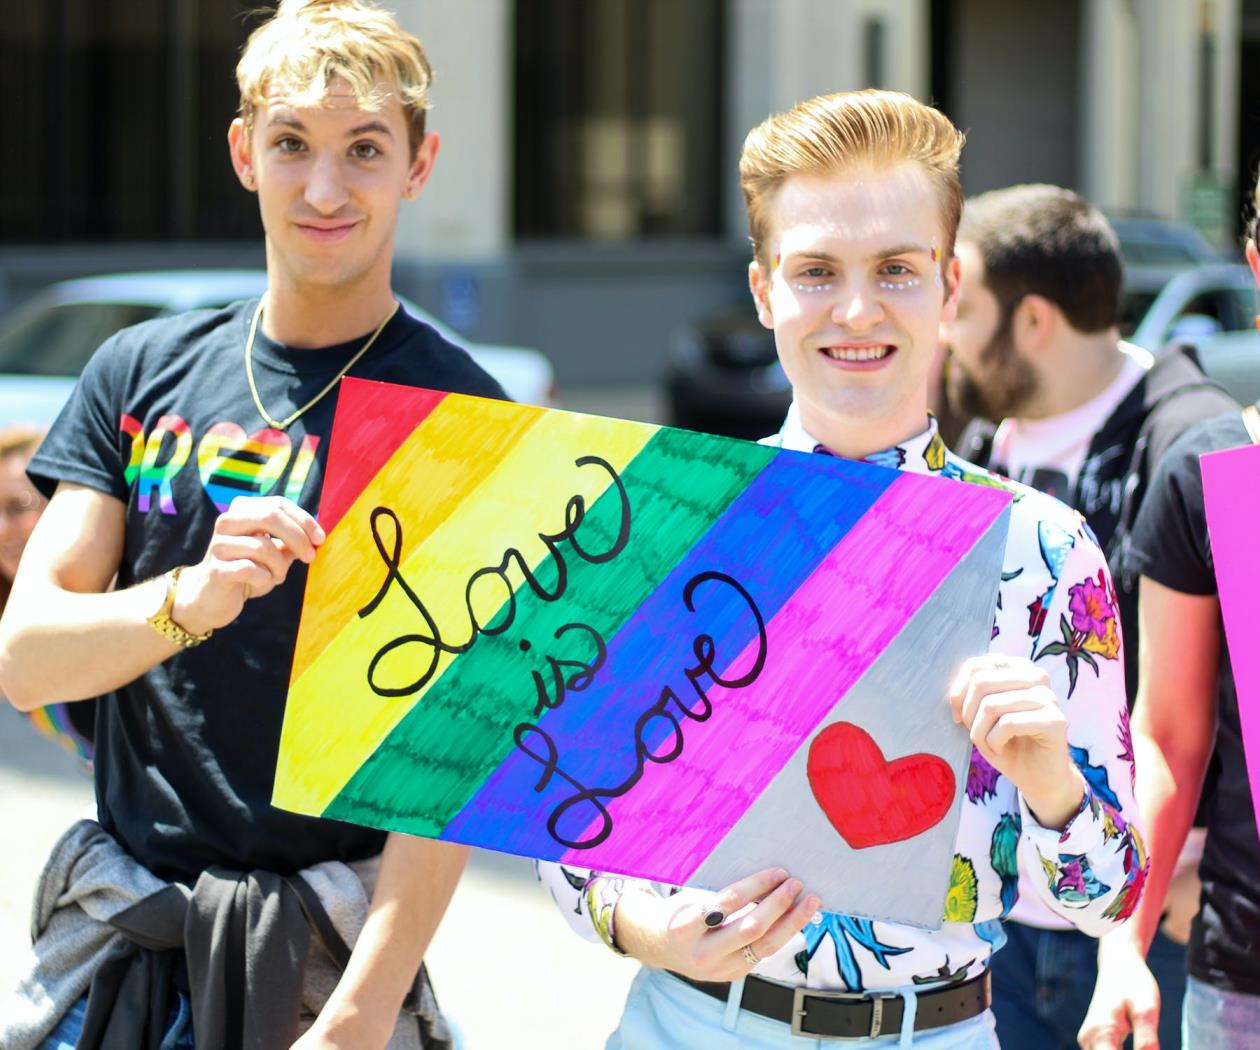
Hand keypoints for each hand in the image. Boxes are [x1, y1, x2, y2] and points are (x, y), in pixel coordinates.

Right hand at [173, 495, 324, 634]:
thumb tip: (317, 537)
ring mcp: (218, 545)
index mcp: (242, 511)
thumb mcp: (274, 554)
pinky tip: (261, 581)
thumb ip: (292, 542)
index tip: (320, 539)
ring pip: (263, 546)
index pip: (278, 504)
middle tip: (310, 557)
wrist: (212, 598)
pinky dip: (264, 578)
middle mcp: (227, 522)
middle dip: (297, 537)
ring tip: (277, 576)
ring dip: (280, 566)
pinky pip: (250, 569)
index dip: (304, 520)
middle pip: (270, 516)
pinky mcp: (215, 570)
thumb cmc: (248, 571)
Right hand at [616, 868, 819, 981]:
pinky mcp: (733, 975)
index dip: (756, 886)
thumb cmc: (678, 912)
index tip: (778, 871)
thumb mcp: (691, 899)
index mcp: (686, 928)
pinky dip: (782, 933)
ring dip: (791, 922)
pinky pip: (764, 953)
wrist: (658, 945)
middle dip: (779, 904)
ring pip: (765, 947)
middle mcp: (703, 953)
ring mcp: (720, 969)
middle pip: (751, 929)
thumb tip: (767, 878)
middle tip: (796, 883)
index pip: (729, 904)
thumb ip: (722, 897)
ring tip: (809, 902)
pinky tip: (796, 918)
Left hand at [948, 654, 1083, 828]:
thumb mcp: (981, 716)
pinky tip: (1000, 750)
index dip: (958, 693)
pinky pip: (1008, 723)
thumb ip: (971, 694)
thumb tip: (954, 694)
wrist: (1037, 778)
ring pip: (992, 704)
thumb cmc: (1006, 743)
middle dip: (968, 714)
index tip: (959, 717)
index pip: (976, 666)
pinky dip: (994, 741)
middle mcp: (1036, 677)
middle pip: (982, 683)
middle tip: (975, 735)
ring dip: (980, 733)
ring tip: (989, 746)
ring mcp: (1048, 697)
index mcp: (1018, 668)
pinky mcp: (1055, 720)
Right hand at [1078, 940, 1160, 1048]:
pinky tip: (1140, 1049)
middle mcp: (1089, 1039)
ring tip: (1147, 1046)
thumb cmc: (1134, 983)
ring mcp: (1089, 1039)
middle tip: (1150, 1048)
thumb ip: (1147, 1041)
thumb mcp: (1147, 1011)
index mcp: (1101, 1033)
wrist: (1118, 963)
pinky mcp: (1094, 1039)